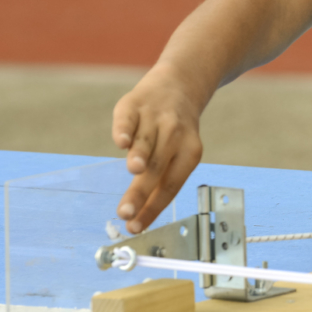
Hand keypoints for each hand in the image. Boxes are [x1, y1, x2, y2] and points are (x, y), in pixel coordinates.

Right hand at [112, 64, 206, 232]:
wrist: (180, 83)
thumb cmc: (174, 131)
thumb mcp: (178, 152)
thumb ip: (160, 178)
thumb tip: (138, 216)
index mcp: (190, 152)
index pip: (171, 185)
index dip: (153, 208)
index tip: (135, 228)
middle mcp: (175, 134)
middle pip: (158, 168)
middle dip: (141, 192)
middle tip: (125, 214)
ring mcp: (155, 117)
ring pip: (148, 141)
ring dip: (141, 156)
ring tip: (134, 172)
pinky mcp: (135, 103)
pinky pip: (129, 118)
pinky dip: (125, 129)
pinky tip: (121, 143)